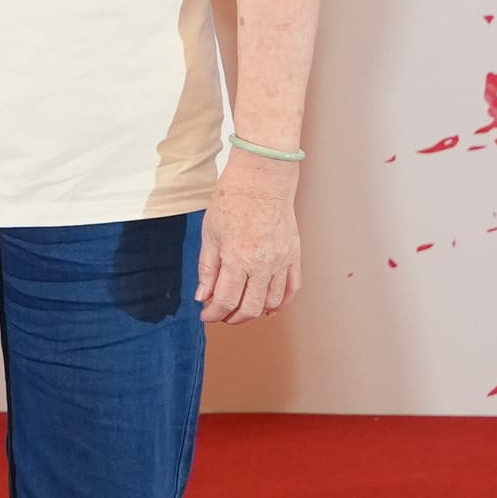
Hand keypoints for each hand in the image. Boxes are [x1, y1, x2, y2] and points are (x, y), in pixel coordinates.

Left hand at [201, 148, 305, 321]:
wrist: (262, 179)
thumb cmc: (232, 200)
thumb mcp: (210, 234)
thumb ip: (207, 269)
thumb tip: (203, 296)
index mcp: (237, 259)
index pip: (225, 301)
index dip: (213, 314)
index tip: (206, 315)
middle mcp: (262, 265)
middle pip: (249, 308)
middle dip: (232, 318)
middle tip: (221, 315)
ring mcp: (281, 261)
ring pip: (271, 302)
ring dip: (255, 312)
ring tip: (241, 308)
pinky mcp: (293, 255)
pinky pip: (292, 288)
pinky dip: (281, 302)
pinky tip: (269, 307)